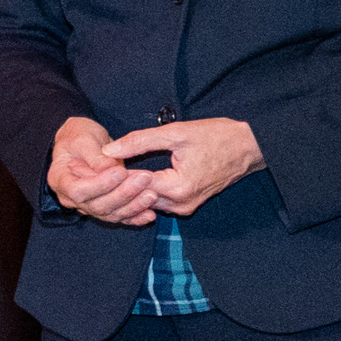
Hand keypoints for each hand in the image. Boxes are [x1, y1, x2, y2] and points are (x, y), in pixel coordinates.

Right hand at [47, 117, 157, 226]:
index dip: (99, 185)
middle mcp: (72, 198)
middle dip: (122, 194)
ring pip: (110, 214)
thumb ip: (95, 157)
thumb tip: (109, 169)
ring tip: (151, 193)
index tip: (120, 172)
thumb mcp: (84, 140)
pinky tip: (150, 214)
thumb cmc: (78, 138)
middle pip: (96, 205)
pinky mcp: (104, 207)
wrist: (83, 143)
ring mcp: (88, 205)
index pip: (77, 190)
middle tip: (144, 178)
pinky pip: (119, 217)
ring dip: (133, 206)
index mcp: (60, 179)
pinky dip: (135, 217)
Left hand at [95, 117, 264, 217]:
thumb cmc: (218, 136)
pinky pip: (159, 201)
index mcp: (177, 187)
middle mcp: (180, 204)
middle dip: (116, 185)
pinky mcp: (188, 204)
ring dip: (129, 189)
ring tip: (106, 173)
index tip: (91, 166)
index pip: (132, 185)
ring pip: (146, 201)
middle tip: (91, 171)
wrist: (250, 147)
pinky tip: (130, 178)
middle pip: (137, 197)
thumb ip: (140, 141)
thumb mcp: (176, 133)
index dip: (111, 175)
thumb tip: (109, 149)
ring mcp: (185, 207)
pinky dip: (144, 190)